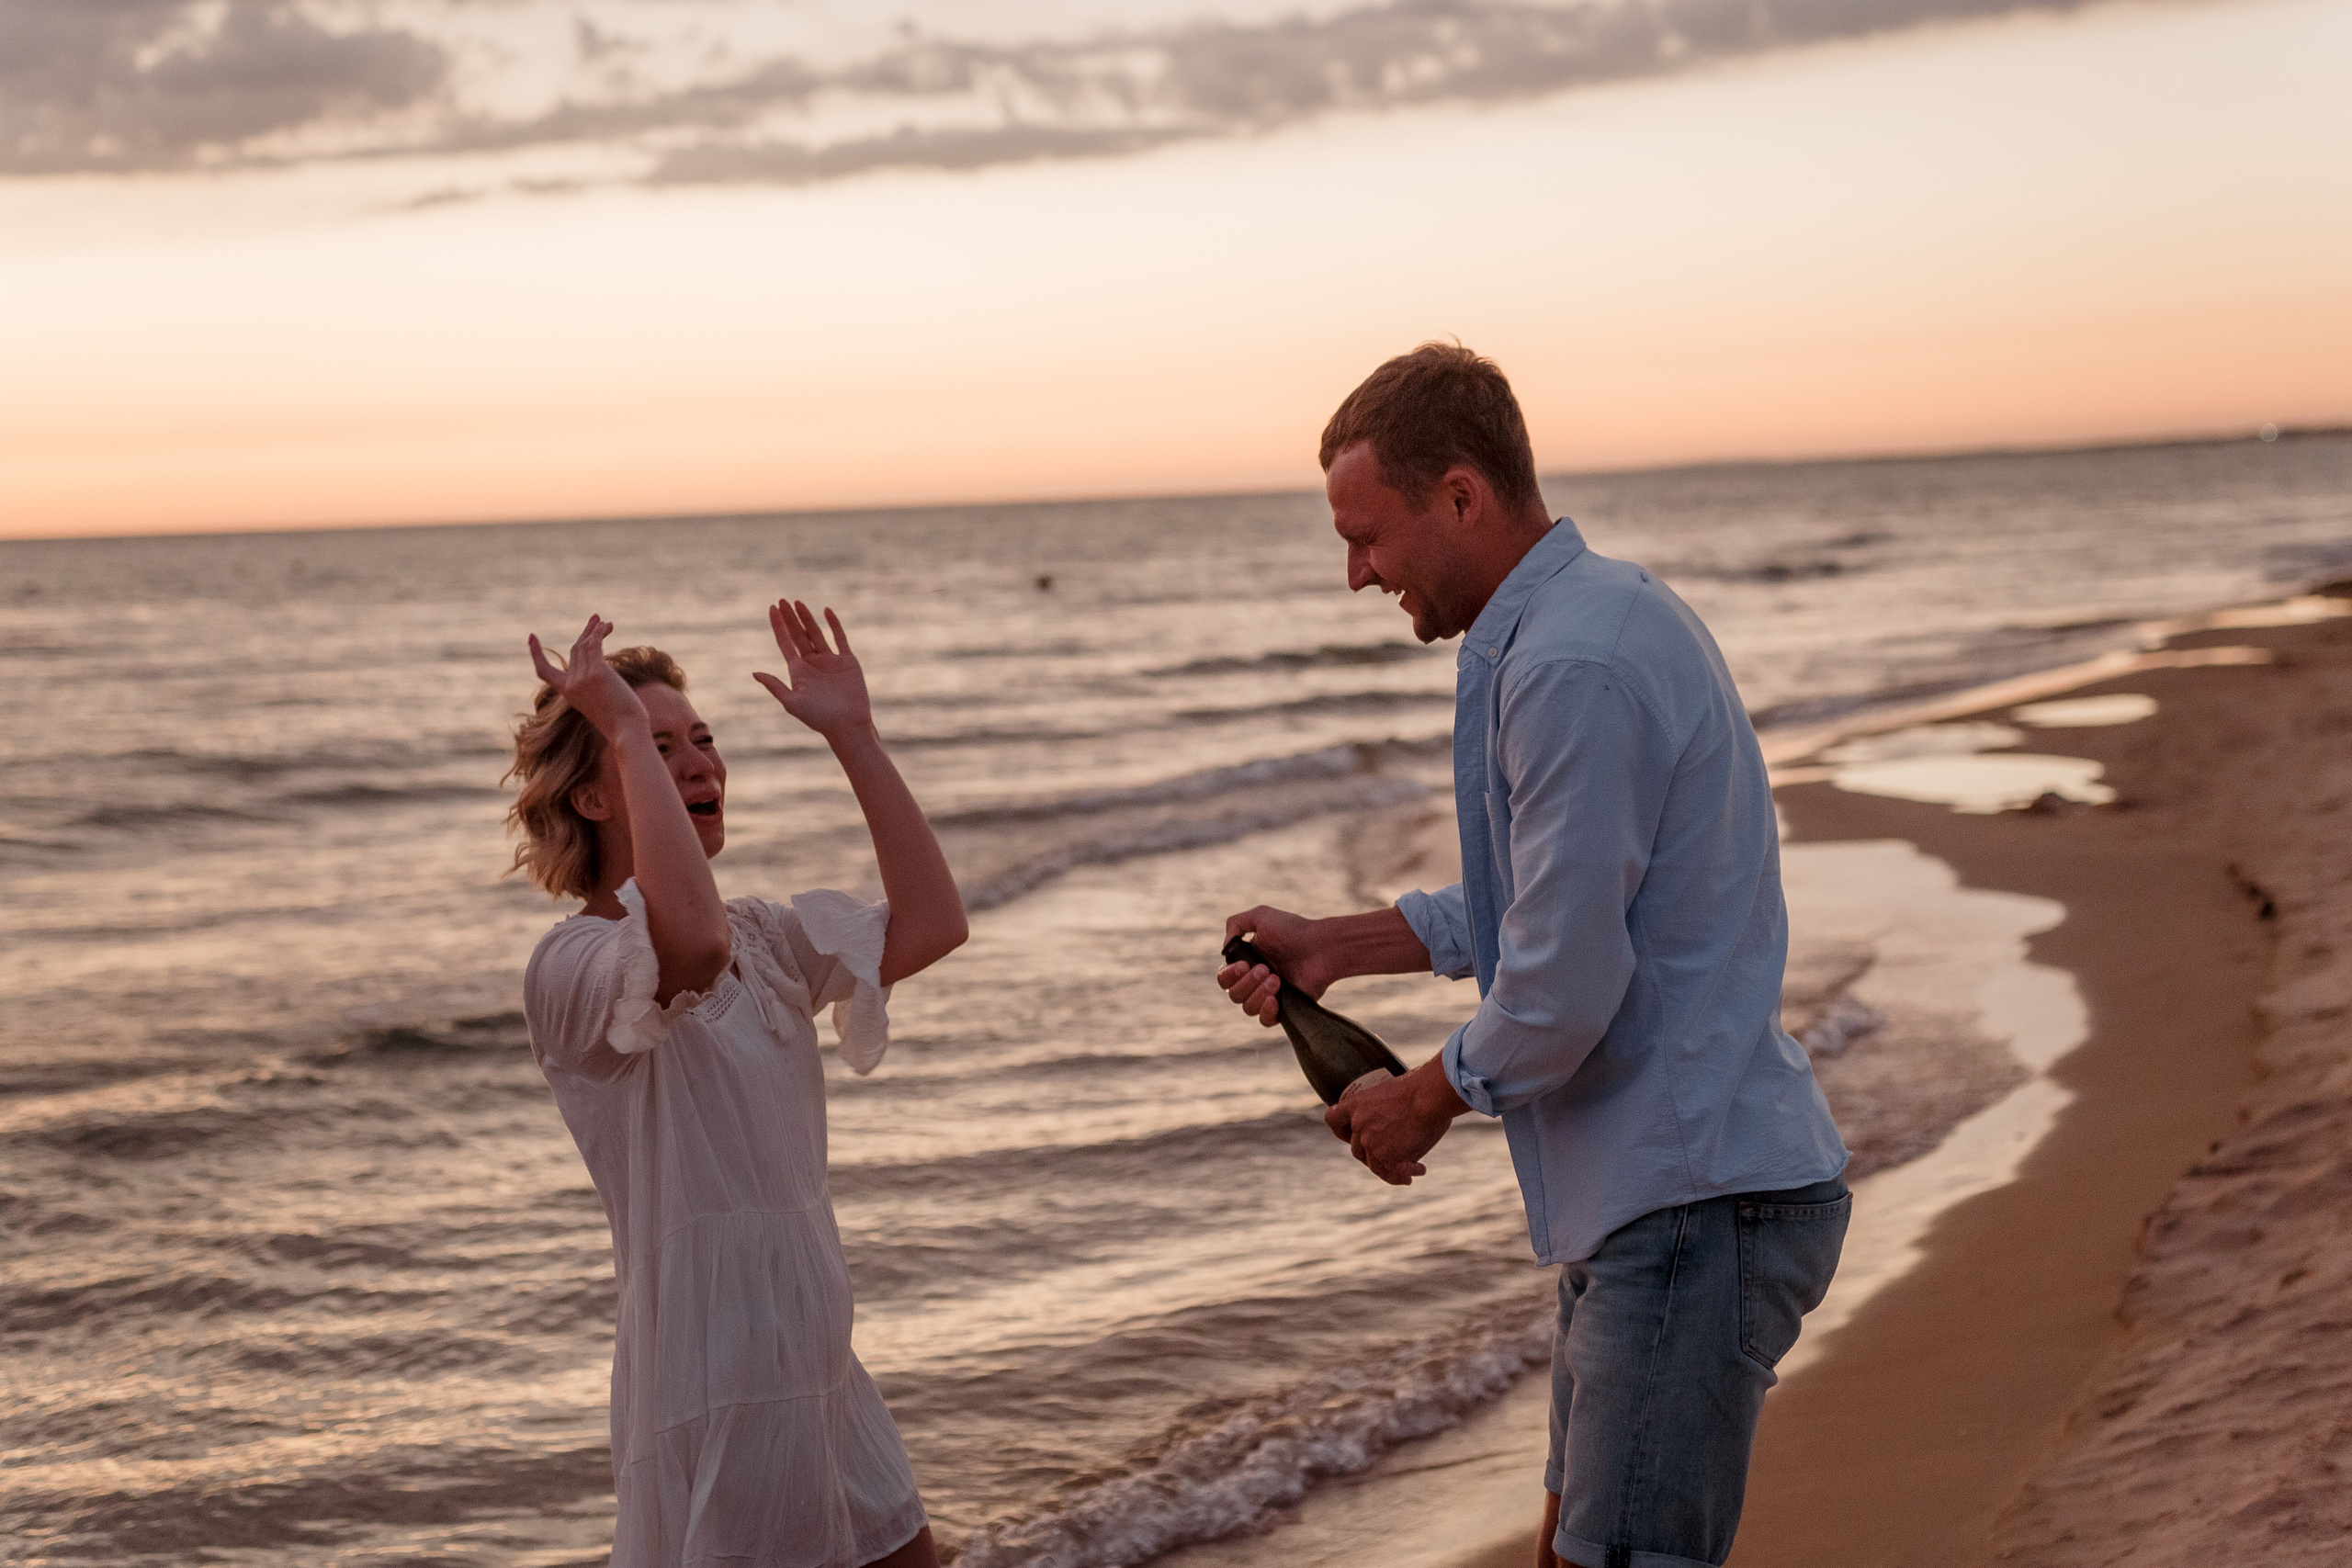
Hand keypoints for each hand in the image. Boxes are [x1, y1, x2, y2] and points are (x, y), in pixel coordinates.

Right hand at [529, 615, 648, 741]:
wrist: (627, 731)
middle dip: (585, 633)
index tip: (531, 637)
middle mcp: (571, 684)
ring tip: (606, 622)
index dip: (536, 654)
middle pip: (574, 650)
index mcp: (567, 693)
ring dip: (595, 630)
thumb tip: (605, 674)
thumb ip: (594, 688)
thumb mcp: (600, 703)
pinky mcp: (597, 673)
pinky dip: (599, 632)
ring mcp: (582, 678)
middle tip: (596, 619)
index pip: (544, 672)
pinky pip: (594, 644)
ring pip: (584, 645)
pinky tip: (607, 626)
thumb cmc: (621, 722)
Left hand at [755, 599, 873, 739]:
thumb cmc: (818, 718)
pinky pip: (840, 638)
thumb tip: (754, 672)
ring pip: (816, 633)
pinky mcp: (847, 661)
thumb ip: (775, 686)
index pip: (785, 643)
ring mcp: (830, 660)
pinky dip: (834, 624)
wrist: (847, 725)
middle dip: (790, 618)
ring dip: (807, 618)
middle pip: (798, 635)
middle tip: (782, 600)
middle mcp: (812, 663)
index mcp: (798, 671)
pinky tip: (826, 611)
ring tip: (798, 602)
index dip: (778, 626)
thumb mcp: (792, 702)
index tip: (772, 608)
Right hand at [1217, 905, 1335, 1025]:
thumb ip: (1235, 923)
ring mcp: (1270, 995)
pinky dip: (1266, 1012)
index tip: (1244, 965)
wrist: (1322, 947)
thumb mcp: (1261, 916)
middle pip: (1233, 995)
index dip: (1229, 975)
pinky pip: (1265, 1021)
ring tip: (1277, 979)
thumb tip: (1226, 947)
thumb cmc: (1294, 931)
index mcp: (1248, 962)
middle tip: (1266, 968)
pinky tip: (1275, 999)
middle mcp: (1256, 981)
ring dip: (1258, 993)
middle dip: (1247, 982)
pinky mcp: (1285, 1008)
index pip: (1225, 979)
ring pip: (1247, 1008)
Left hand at [1322, 1057, 1463, 1184]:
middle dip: (1371, 1154)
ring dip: (1389, 1170)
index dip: (1340, 1130)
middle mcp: (1359, 1125)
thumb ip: (1386, 1108)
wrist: (1430, 1096)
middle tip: (1389, 1155)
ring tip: (1407, 1173)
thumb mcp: (1393, 1091)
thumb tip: (1398, 1116)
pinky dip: (1406, 1173)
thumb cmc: (1420, 1086)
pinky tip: (1420, 1170)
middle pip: (1356, 1149)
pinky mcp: (1388, 1158)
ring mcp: (1372, 1143)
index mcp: (1357, 1105)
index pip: (1333, 1120)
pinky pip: (1393, 1173)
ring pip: (1374, 1165)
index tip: (1351, 1134)